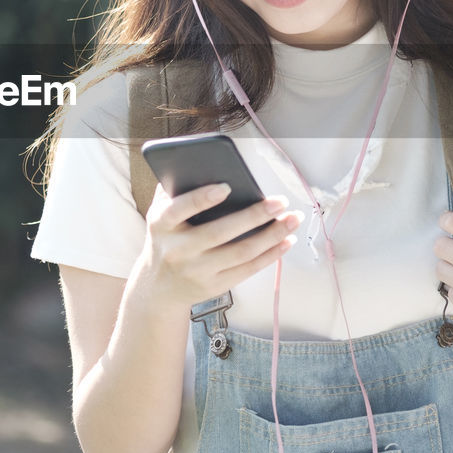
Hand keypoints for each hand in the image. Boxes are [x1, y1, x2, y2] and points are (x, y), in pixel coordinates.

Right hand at [136, 183, 300, 311]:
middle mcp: (178, 250)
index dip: (202, 199)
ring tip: (293, 219)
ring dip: (272, 235)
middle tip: (279, 202)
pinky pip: (248, 269)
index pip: (179, 209)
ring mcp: (197, 271)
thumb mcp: (159, 214)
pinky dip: (271, 255)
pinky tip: (286, 241)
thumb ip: (173, 190)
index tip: (227, 186)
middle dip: (254, 216)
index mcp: (162, 225)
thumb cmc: (167, 239)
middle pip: (220, 232)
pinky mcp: (215, 286)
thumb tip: (201, 165)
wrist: (159, 286)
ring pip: (241, 252)